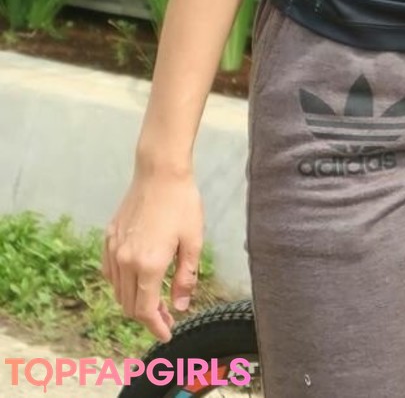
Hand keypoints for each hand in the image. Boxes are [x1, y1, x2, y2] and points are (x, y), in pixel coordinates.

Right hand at [101, 170, 203, 342]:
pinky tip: (136, 279)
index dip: (155, 326)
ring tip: (154, 298)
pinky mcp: (108, 238)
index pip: (145, 310)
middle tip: (166, 315)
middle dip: (147, 316)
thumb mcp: (193, 241)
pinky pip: (110, 272)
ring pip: (118, 290)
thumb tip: (179, 306)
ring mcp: (114, 249)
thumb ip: (185, 277)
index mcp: (148, 264)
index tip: (166, 334)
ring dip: (133, 300)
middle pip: (129, 304)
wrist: (160, 172)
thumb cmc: (182, 203)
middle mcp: (125, 261)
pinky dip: (121, 283)